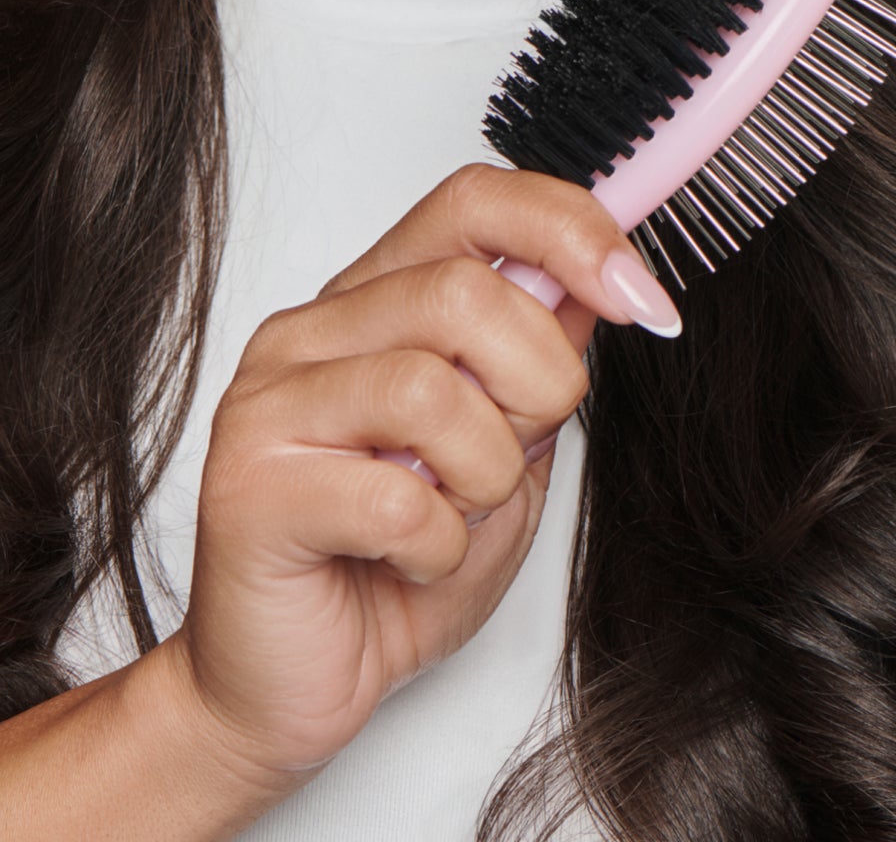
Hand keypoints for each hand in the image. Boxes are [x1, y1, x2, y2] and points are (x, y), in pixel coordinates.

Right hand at [165, 160, 674, 787]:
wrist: (278, 693)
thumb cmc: (386, 576)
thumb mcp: (500, 461)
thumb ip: (533, 370)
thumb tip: (599, 285)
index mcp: (367, 304)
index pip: (471, 202)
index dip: (571, 229)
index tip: (644, 299)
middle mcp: (308, 333)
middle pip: (465, 292)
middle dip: (538, 384)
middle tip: (517, 457)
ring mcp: (268, 404)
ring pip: (432, 389)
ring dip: (485, 476)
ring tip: (453, 516)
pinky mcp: (250, 489)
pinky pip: (397, 499)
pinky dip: (439, 547)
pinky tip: (409, 563)